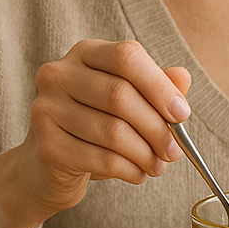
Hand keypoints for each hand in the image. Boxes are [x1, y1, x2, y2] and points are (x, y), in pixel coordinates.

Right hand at [0, 40, 190, 227]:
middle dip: (157, 127)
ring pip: (113, 131)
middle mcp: (59, 74)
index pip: (126, 56)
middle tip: (174, 150)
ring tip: (158, 165)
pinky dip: (129, 169)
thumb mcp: (128, 101)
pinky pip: (101, 158)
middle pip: (120, 95)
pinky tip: (138, 174)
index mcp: (84, 53)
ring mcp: (47, 109)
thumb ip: (156, 86)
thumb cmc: (93, 127)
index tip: (182, 114)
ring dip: (145, 153)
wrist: (46, 168)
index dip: (159, 85)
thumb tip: (182, 77)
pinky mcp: (47, 145)